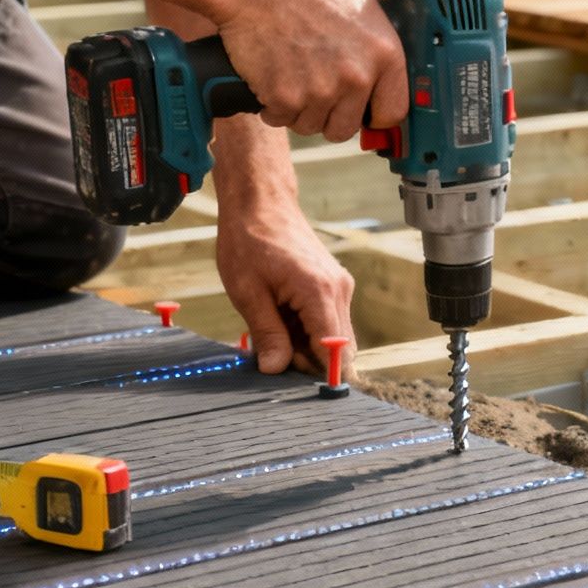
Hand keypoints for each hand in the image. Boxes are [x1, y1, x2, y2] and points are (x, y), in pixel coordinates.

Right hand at [215, 0, 408, 143]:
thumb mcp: (364, 0)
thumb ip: (383, 37)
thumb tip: (393, 64)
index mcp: (385, 54)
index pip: (393, 112)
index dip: (374, 115)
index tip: (362, 113)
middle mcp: (357, 76)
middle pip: (345, 129)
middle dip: (328, 115)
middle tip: (314, 89)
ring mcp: (321, 90)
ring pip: (310, 126)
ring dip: (298, 109)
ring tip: (290, 73)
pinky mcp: (285, 97)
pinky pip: (280, 119)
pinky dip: (272, 105)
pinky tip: (270, 75)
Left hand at [215, 199, 354, 374]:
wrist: (261, 202)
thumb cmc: (249, 241)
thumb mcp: (248, 293)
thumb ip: (267, 334)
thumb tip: (275, 370)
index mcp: (319, 292)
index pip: (334, 350)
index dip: (318, 374)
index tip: (293, 385)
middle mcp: (338, 290)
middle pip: (339, 349)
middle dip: (309, 361)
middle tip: (272, 354)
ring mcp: (340, 287)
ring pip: (334, 337)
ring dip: (306, 344)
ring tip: (272, 329)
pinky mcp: (334, 285)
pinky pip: (328, 320)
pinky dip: (307, 329)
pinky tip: (280, 317)